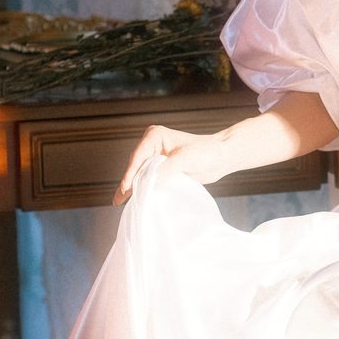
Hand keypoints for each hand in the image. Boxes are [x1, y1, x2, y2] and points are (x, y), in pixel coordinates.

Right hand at [112, 124, 231, 203]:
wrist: (220, 157)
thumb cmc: (205, 152)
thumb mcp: (184, 160)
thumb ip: (165, 170)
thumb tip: (148, 182)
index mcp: (155, 136)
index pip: (138, 156)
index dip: (130, 173)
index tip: (125, 188)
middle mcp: (151, 145)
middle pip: (135, 166)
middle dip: (128, 182)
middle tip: (118, 200)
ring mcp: (155, 157)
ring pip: (139, 174)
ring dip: (131, 187)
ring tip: (119, 202)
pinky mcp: (160, 168)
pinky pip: (147, 179)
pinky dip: (141, 188)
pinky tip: (132, 199)